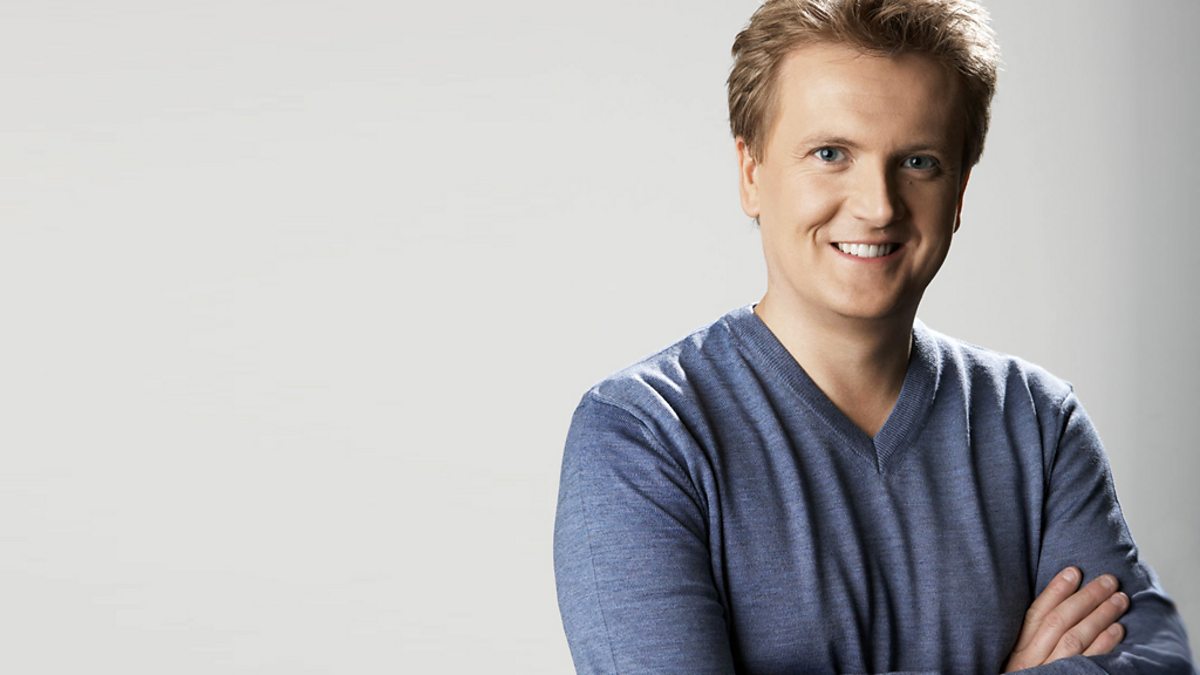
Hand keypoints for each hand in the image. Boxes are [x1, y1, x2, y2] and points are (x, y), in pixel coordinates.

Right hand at [1003, 566, 1128, 671]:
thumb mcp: (1015, 661)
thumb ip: (1028, 639)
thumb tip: (1056, 607)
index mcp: (1016, 650)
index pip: (1036, 614)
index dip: (1056, 590)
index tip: (1074, 571)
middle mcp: (1031, 661)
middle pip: (1060, 621)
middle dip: (1086, 597)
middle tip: (1108, 580)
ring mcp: (1050, 673)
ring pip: (1077, 638)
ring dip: (1101, 615)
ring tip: (1120, 599)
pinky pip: (1090, 663)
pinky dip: (1105, 644)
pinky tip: (1118, 630)